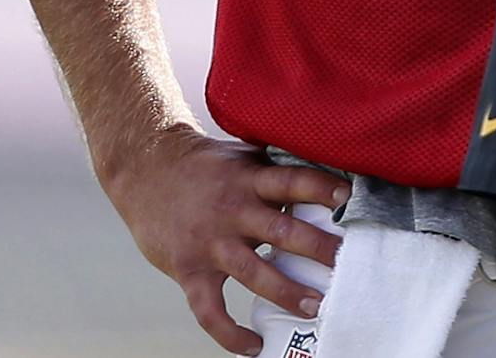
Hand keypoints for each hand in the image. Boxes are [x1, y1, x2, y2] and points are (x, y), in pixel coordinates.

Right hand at [99, 124, 348, 354]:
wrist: (144, 170)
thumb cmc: (206, 166)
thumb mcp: (245, 157)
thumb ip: (278, 169)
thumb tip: (329, 171)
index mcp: (251, 179)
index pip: (293, 181)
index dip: (322, 189)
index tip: (351, 200)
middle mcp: (233, 211)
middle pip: (282, 231)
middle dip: (318, 249)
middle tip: (348, 265)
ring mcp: (210, 243)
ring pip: (253, 273)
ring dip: (287, 291)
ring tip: (316, 307)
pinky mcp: (188, 269)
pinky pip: (209, 309)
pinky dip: (229, 333)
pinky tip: (253, 346)